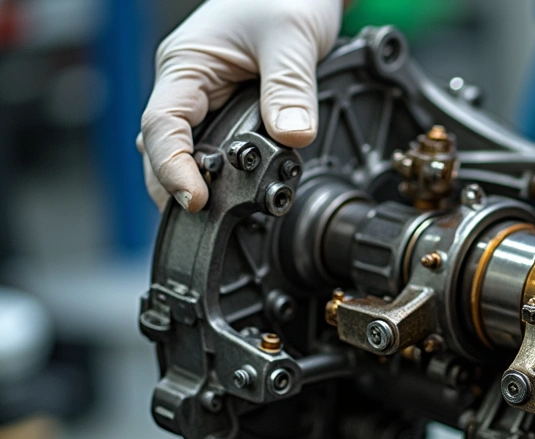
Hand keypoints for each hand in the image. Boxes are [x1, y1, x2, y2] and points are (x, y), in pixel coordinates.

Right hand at [138, 0, 342, 211]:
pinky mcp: (227, 110)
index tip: (196, 200)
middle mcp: (187, 86)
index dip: (173, 168)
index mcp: (186, 65)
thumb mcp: (291, 38)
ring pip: (190, 153)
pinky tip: (246, 193)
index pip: (162, 126)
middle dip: (183, 188)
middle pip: (167, 150)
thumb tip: (292, 137)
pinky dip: (227, 173)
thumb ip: (290, 88)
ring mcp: (205, 100)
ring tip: (230, 214)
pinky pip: (217, 148)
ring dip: (205, 183)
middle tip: (213, 223)